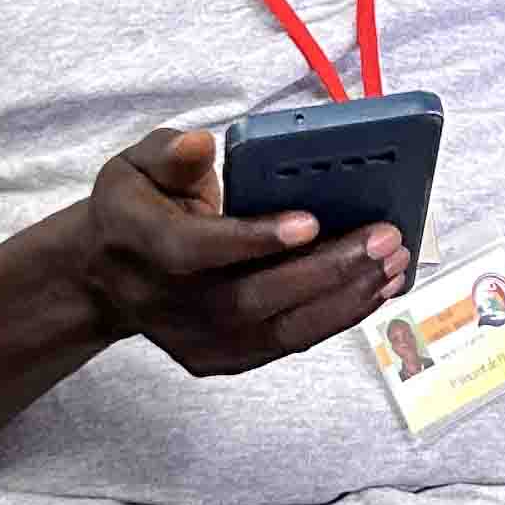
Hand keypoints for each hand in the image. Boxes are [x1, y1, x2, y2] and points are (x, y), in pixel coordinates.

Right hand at [72, 127, 406, 376]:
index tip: (311, 221)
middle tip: (384, 238)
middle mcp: (161, 302)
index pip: (193, 249)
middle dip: (325, 270)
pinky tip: (375, 289)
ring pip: (277, 332)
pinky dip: (335, 318)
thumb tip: (202, 144)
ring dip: (344, 299)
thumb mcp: (136, 163)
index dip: (252, 240)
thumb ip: (170, 152)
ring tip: (394, 264)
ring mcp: (191, 340)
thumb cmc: (136, 208)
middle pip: (249, 299)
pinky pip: (286, 345)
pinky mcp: (218, 360)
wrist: (110, 277)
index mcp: (136, 241)